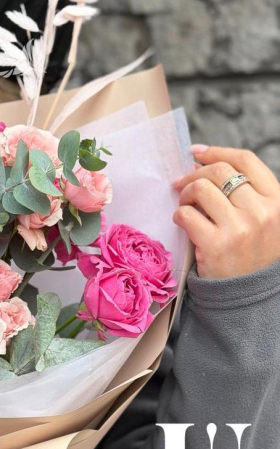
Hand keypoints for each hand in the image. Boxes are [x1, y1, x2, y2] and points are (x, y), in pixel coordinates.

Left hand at [173, 145, 279, 278]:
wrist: (248, 297)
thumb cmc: (251, 254)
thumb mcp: (265, 220)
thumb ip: (245, 194)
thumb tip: (202, 164)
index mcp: (277, 200)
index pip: (245, 160)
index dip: (217, 151)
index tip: (196, 152)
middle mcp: (262, 211)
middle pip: (219, 171)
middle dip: (194, 174)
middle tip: (181, 185)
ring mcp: (240, 228)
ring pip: (200, 189)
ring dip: (185, 194)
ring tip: (184, 205)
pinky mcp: (216, 244)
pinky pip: (186, 214)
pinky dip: (178, 215)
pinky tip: (182, 222)